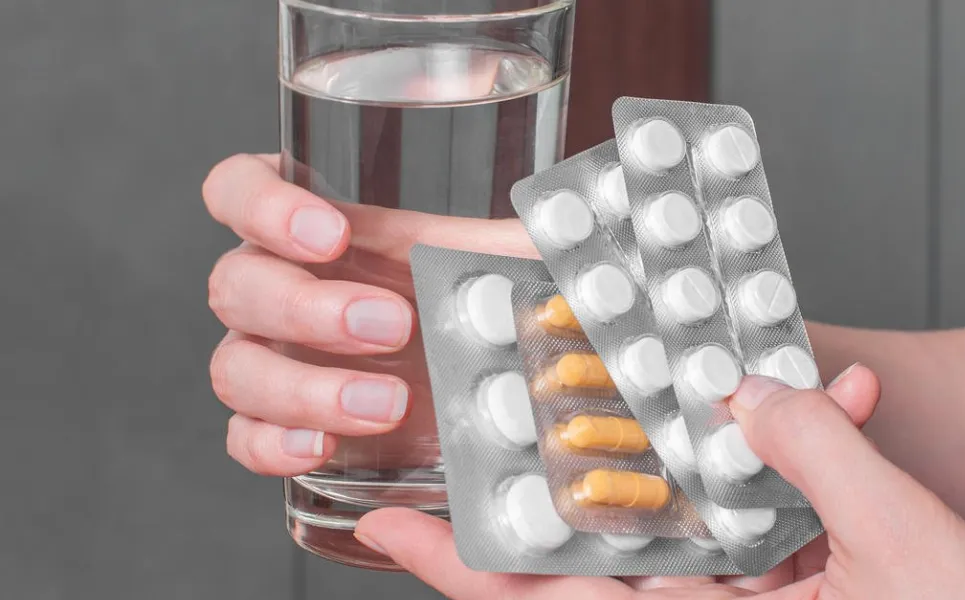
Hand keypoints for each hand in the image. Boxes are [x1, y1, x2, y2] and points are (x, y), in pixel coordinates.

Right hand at [202, 153, 535, 475]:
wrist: (498, 384)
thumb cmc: (490, 301)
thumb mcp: (501, 257)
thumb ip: (504, 234)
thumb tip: (560, 217)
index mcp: (314, 226)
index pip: (237, 190)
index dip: (262, 206)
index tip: (330, 235)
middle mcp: (283, 287)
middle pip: (236, 285)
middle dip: (308, 307)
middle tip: (392, 325)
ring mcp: (278, 359)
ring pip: (236, 367)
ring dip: (303, 387)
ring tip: (386, 401)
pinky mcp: (290, 426)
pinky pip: (245, 437)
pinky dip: (273, 444)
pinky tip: (320, 447)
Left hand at [354, 366, 964, 598]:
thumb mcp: (904, 547)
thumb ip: (819, 459)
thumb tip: (743, 391)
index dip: (461, 567)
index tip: (386, 522)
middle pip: (589, 565)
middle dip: (540, 488)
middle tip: (487, 414)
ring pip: (670, 533)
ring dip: (665, 455)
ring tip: (640, 383)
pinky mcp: (793, 595)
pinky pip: (752, 526)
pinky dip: (774, 469)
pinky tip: (821, 405)